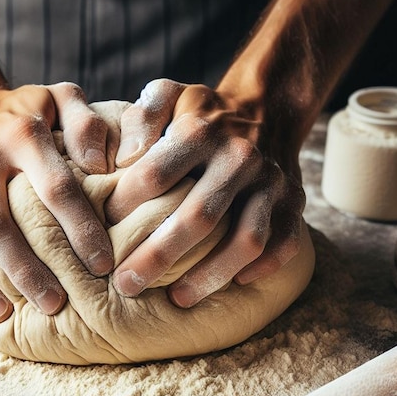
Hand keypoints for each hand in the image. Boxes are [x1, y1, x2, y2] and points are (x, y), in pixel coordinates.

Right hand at [0, 82, 114, 320]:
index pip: (56, 189)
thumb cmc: (22, 109)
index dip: (80, 230)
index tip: (102, 265)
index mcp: (21, 133)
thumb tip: (104, 167)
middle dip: (26, 271)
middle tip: (53, 304)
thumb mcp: (60, 98)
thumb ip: (87, 125)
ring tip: (5, 314)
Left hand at [105, 78, 305, 307]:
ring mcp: (271, 183)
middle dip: (157, 256)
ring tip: (178, 298)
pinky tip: (233, 283)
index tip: (103, 231)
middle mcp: (239, 157)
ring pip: (245, 240)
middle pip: (197, 217)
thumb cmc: (201, 115)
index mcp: (200, 131)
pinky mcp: (294, 203)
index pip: (154, 176)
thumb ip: (141, 116)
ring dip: (210, 275)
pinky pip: (283, 245)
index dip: (124, 208)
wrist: (265, 111)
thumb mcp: (168, 97)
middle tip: (127, 285)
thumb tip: (122, 157)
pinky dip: (260, 269)